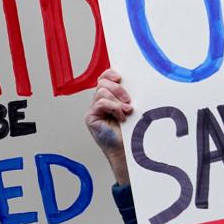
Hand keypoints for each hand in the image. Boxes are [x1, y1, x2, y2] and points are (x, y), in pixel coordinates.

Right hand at [85, 69, 132, 184]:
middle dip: (118, 88)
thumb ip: (127, 95)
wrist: (128, 150)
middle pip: (102, 82)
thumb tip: (132, 81)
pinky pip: (100, 103)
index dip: (111, 74)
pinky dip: (113, 108)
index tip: (121, 77)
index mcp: (109, 96)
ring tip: (126, 111)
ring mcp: (94, 109)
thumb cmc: (131, 130)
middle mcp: (99, 101)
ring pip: (101, 91)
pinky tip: (120, 117)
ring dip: (117, 100)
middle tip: (128, 100)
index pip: (104, 77)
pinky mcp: (90, 117)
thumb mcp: (131, 107)